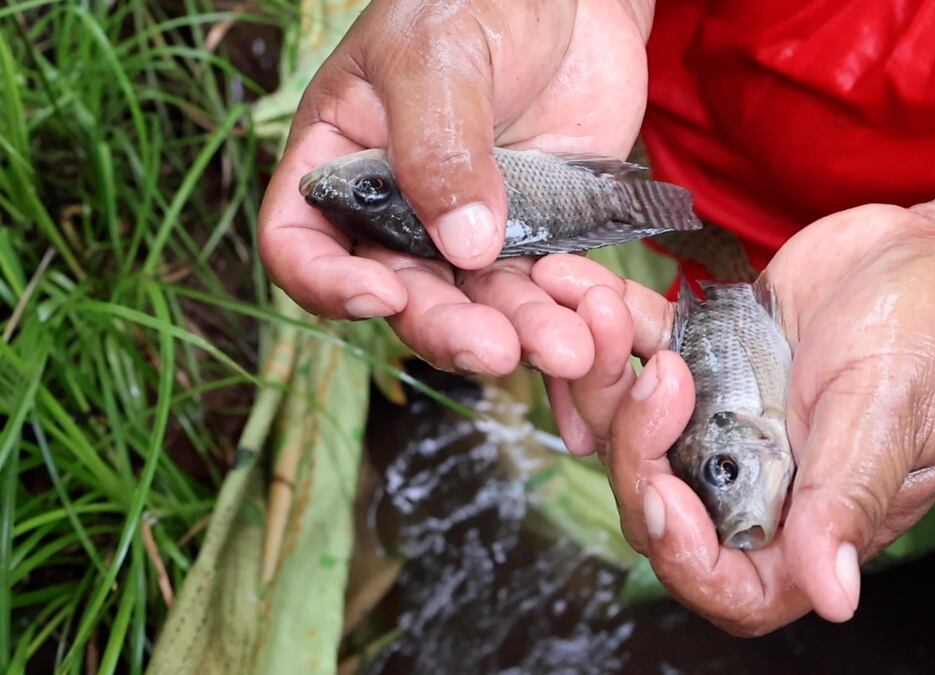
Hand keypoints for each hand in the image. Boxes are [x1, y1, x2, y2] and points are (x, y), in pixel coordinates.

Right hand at [258, 0, 651, 376]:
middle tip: (496, 348)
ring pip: (481, 304)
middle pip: (403, 294)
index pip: (301, 243)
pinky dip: (571, 315)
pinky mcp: (537, 232)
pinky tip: (598, 327)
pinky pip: (546, 289)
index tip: (381, 295)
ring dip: (521, 334)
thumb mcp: (436, 54)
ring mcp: (471, 226)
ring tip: (567, 349)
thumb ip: (438, 143)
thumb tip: (463, 245)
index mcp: (341, 161)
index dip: (328, 284)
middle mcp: (398, 208)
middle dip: (447, 329)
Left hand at [532, 204, 934, 634]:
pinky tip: (575, 279)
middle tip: (658, 374)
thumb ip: (848, 498)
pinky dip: (606, 319)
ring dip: (601, 376)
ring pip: (633, 427)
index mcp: (811, 520)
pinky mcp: (707, 360)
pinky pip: (639, 352)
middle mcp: (759, 481)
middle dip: (633, 442)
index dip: (681, 555)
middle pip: (658, 499)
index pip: (729, 582)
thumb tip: (836, 599)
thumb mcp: (894, 412)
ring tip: (598, 310)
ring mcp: (725, 421)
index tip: (666, 491)